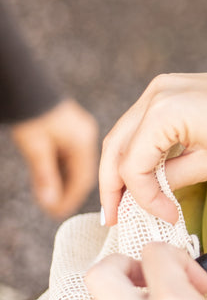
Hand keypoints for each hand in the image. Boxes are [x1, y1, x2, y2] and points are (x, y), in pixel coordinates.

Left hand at [11, 99, 98, 218]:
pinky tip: (50, 180)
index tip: (58, 213)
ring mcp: (82, 135)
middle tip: (52, 209)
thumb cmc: (31, 111)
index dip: (71, 198)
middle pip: (81, 174)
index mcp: (84, 141)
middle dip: (67, 192)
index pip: (83, 178)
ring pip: (76, 167)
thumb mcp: (35, 146)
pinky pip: (71, 158)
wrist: (25, 86)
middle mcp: (87, 138)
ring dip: (63, 182)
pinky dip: (61, 171)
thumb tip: (51, 203)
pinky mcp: (73, 133)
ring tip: (49, 198)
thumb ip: (45, 175)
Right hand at [100, 72, 206, 225]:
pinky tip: (143, 173)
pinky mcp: (171, 90)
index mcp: (162, 113)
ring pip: (125, 134)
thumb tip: (149, 196)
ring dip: (122, 167)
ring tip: (123, 201)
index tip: (165, 216)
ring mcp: (161, 88)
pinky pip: (143, 123)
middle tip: (113, 217)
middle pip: (116, 146)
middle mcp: (155, 94)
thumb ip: (171, 179)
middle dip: (113, 185)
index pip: (133, 165)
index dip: (142, 199)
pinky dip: (139, 149)